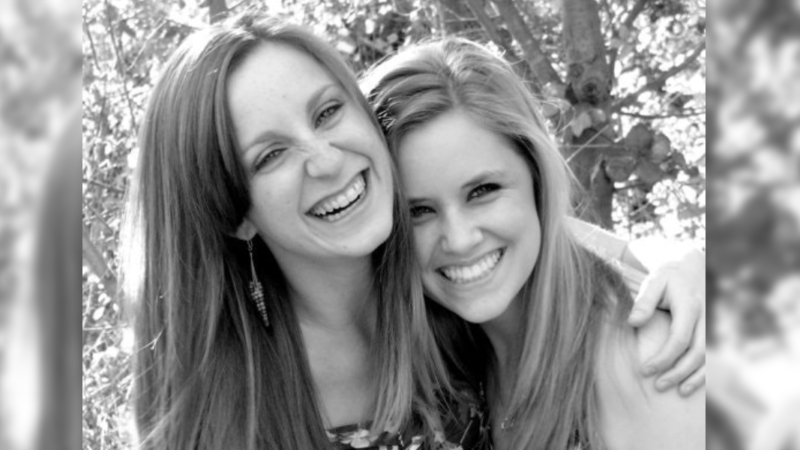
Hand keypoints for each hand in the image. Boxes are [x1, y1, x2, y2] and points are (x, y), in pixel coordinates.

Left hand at [627, 246, 704, 395]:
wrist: (692, 266)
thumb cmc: (668, 276)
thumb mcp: (653, 282)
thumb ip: (644, 302)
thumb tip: (632, 322)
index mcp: (689, 306)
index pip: (679, 339)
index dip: (664, 358)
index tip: (645, 370)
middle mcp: (705, 318)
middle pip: (697, 352)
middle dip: (679, 371)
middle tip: (658, 385)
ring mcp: (713, 325)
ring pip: (708, 357)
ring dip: (695, 376)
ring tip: (679, 391)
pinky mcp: (714, 331)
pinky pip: (712, 356)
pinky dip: (704, 372)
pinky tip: (691, 383)